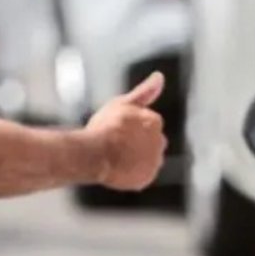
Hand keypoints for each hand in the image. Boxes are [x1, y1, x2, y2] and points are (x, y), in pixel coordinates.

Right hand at [86, 72, 167, 190]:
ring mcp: (153, 162)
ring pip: (147, 159)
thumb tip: (160, 76)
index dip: (130, 128)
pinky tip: (118, 168)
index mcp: (155, 122)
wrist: (94, 154)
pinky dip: (131, 174)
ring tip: (116, 157)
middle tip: (116, 144)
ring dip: (136, 158)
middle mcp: (160, 142)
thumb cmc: (105, 127)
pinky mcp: (145, 179)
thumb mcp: (123, 103)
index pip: (146, 125)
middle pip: (149, 142)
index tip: (117, 130)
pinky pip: (140, 176)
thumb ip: (144, 92)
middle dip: (137, 143)